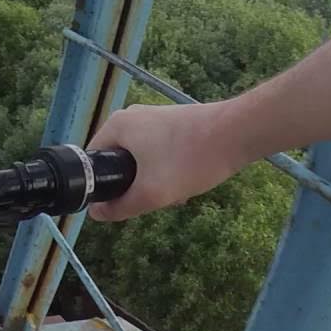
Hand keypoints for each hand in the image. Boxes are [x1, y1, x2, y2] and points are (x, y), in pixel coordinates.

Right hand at [87, 102, 248, 221]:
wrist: (237, 133)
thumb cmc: (189, 160)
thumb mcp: (151, 193)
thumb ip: (120, 207)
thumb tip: (96, 214)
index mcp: (116, 125)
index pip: (93, 161)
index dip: (102, 186)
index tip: (122, 202)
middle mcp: (131, 116)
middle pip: (118, 161)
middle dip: (134, 185)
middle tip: (153, 198)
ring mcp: (154, 117)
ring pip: (142, 159)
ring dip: (154, 180)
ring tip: (175, 192)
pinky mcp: (175, 122)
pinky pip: (159, 151)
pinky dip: (168, 168)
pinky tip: (187, 180)